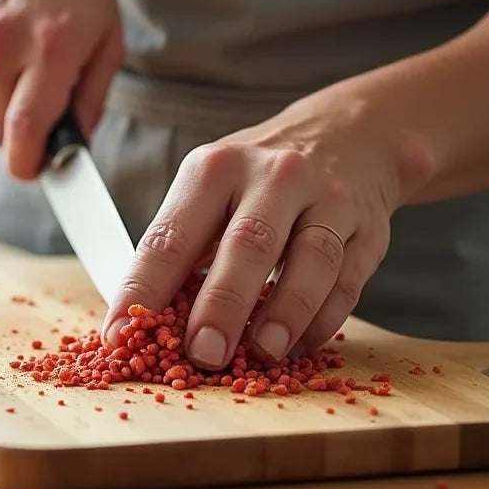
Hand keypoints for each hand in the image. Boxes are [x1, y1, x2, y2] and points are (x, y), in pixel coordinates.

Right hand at [0, 0, 122, 179]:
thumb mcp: (107, 37)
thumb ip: (92, 98)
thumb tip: (74, 147)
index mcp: (52, 48)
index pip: (25, 131)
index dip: (29, 165)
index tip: (37, 172)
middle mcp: (5, 44)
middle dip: (22, 137)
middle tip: (44, 112)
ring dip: (5, 103)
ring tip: (27, 61)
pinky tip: (5, 43)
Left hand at [103, 89, 433, 367]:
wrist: (352, 134)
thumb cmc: (259, 178)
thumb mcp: (212, 186)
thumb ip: (183, 245)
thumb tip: (142, 320)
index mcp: (215, 168)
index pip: (171, 235)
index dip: (144, 290)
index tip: (121, 337)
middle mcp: (273, 176)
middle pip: (247, 243)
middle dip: (222, 304)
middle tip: (203, 354)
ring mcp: (326, 198)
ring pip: (310, 259)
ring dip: (286, 312)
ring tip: (263, 354)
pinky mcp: (368, 227)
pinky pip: (347, 279)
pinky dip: (323, 318)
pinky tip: (299, 346)